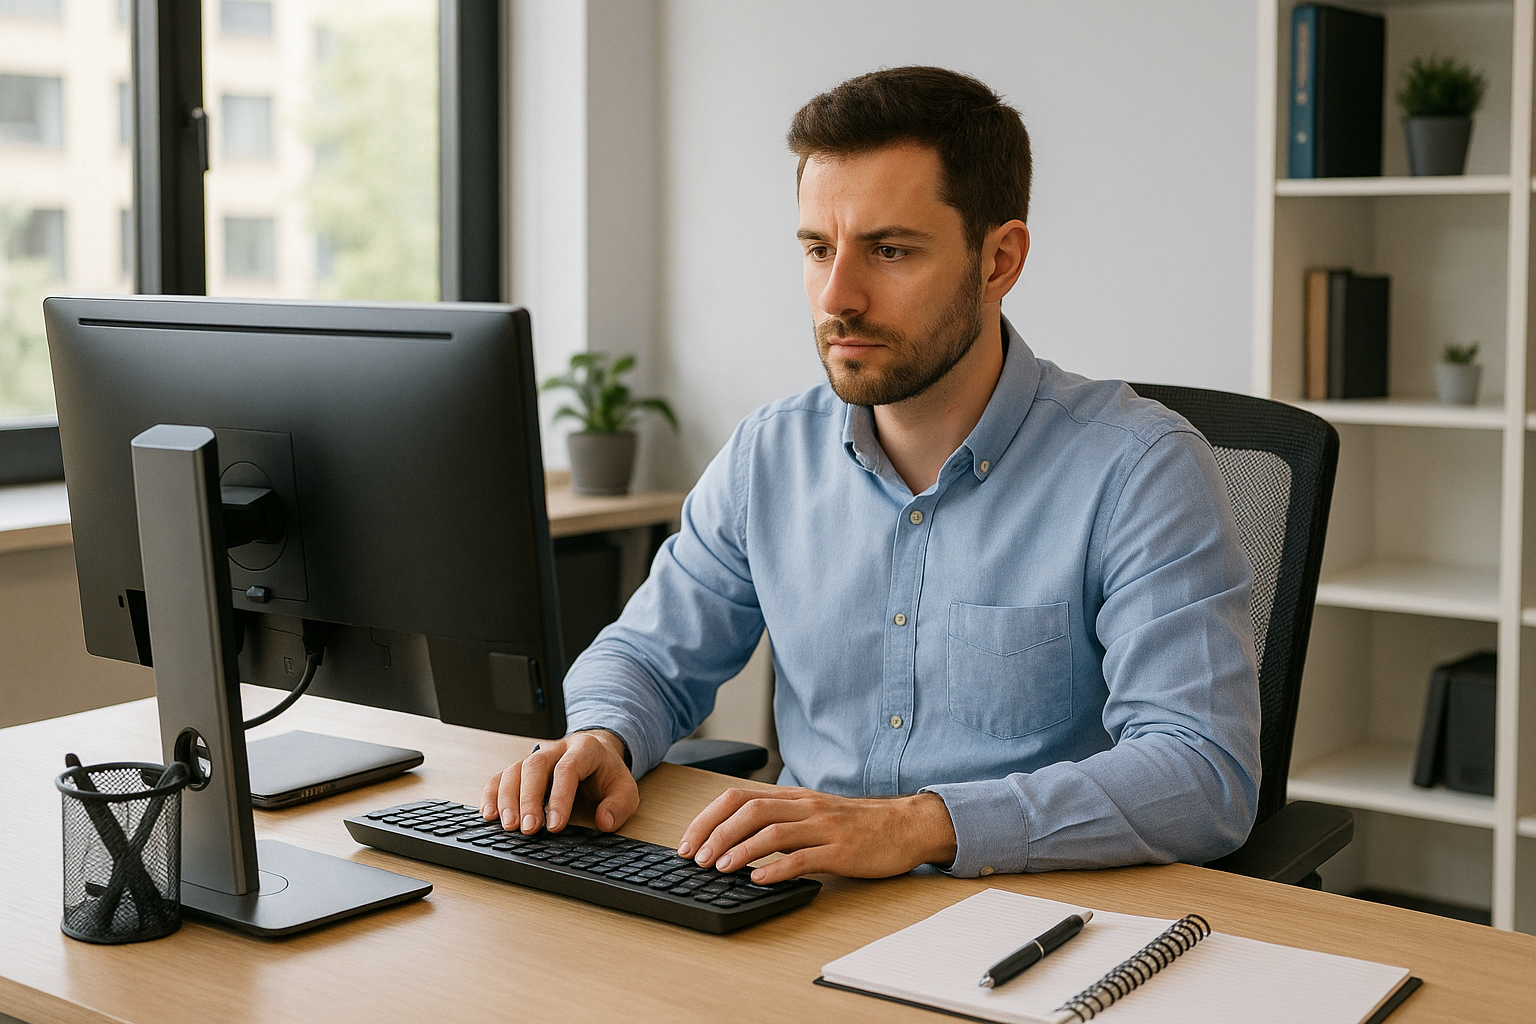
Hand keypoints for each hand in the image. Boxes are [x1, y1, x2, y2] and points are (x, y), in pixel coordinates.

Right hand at [481, 730, 637, 834]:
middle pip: (535, 766)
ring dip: (507, 799)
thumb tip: (603, 822)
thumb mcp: (625, 787)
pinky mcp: (521, 768)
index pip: (568, 769)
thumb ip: (619, 805)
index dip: (560, 798)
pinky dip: (492, 795)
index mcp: (584, 749)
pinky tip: (490, 815)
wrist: (596, 753)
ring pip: (514, 770)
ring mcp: (535, 756)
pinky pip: (500, 776)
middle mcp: (555, 749)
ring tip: (509, 826)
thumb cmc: (606, 773)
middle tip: (528, 828)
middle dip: (529, 799)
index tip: (555, 826)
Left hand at [676, 787, 957, 884]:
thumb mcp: (814, 813)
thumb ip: (781, 821)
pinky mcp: (841, 851)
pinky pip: (803, 858)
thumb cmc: (858, 824)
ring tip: (717, 868)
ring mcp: (823, 827)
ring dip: (739, 850)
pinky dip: (776, 869)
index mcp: (794, 797)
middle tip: (694, 858)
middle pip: (749, 810)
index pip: (739, 797)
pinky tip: (757, 880)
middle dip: (715, 833)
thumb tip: (737, 838)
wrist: (907, 826)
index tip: (688, 841)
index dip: (708, 817)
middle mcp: (805, 807)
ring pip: (772, 832)